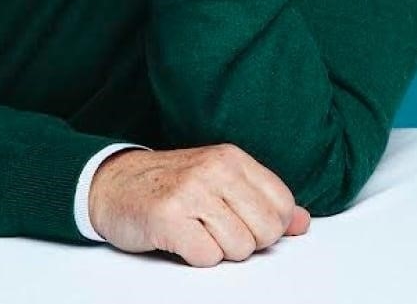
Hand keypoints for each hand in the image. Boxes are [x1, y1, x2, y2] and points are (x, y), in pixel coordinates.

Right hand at [88, 142, 310, 267]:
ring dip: (218, 250)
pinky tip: (180, 238)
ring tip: (196, 230)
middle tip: (216, 229)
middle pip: (265, 231)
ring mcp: (191, 191)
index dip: (268, 226)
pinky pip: (207, 258)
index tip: (243, 221)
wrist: (114, 183)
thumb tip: (302, 222)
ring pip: (239, 248)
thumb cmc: (171, 185)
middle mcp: (214, 169)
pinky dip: (195, 257)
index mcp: (232, 158)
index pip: (282, 205)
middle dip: (245, 242)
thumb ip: (263, 200)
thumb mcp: (220, 181)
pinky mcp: (168, 217)